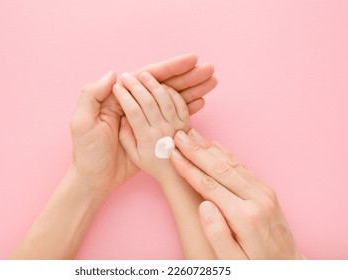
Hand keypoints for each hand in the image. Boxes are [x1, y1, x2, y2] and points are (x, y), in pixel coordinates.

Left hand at [70, 53, 216, 194]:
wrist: (95, 179)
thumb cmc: (86, 153)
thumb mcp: (82, 123)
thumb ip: (92, 95)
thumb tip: (113, 73)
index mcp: (119, 98)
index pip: (148, 77)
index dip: (170, 68)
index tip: (191, 59)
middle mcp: (135, 104)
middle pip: (164, 85)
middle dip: (187, 75)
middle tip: (209, 69)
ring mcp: (145, 119)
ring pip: (172, 98)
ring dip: (192, 88)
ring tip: (212, 81)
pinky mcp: (152, 133)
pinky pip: (172, 116)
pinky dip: (187, 107)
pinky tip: (201, 101)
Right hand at [112, 71, 189, 182]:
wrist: (176, 175)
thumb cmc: (153, 165)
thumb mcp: (134, 156)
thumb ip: (126, 136)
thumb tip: (124, 117)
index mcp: (146, 138)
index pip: (133, 110)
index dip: (124, 96)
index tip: (117, 87)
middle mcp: (161, 130)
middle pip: (147, 101)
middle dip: (135, 85)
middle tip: (126, 76)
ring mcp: (176, 125)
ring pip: (164, 98)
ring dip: (153, 84)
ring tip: (144, 75)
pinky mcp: (187, 123)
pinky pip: (180, 103)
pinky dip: (171, 92)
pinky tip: (163, 85)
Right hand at [169, 129, 303, 258]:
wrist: (288, 267)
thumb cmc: (256, 267)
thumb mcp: (233, 262)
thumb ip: (217, 234)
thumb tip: (204, 205)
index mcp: (244, 217)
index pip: (209, 185)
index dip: (188, 168)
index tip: (173, 155)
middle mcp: (256, 199)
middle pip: (219, 168)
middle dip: (196, 150)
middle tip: (179, 136)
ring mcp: (263, 192)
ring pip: (231, 163)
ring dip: (209, 148)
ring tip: (192, 135)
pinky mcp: (266, 191)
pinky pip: (242, 167)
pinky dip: (226, 154)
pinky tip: (214, 145)